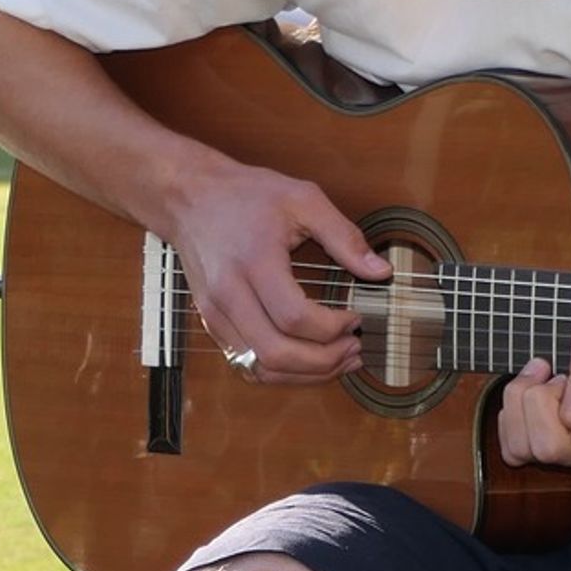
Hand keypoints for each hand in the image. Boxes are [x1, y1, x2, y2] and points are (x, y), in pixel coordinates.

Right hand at [172, 161, 391, 385]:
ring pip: (259, 368)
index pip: (295, 318)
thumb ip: (345, 237)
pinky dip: (281, 373)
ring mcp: (215, 314)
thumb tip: (381, 272)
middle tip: (354, 348)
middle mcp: (228, 295)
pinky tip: (308, 361)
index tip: (356, 318)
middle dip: (324, 362)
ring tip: (339, 360)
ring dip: (305, 375)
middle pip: (276, 353)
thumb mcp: (302, 199)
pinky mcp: (211, 324)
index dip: (333, 329)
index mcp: (254, 262)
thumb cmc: (245, 195)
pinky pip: (246, 364)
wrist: (189, 198)